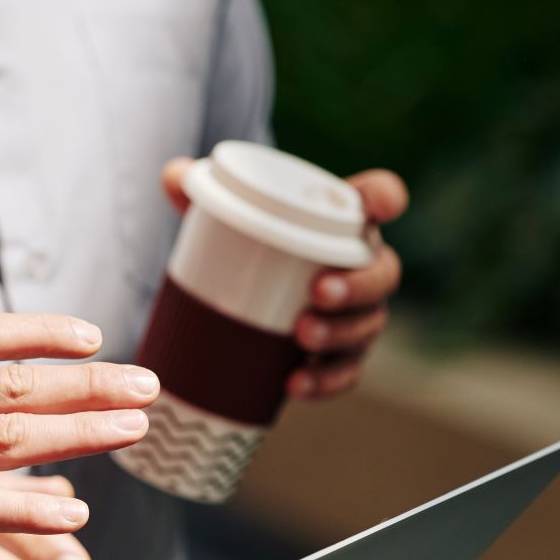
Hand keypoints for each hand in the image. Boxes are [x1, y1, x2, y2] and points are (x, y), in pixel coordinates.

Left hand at [161, 160, 409, 398]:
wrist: (253, 297)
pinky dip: (323, 381)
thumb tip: (173, 175)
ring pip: (367, 325)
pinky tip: (295, 384)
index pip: (379, 196)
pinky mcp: (340, 356)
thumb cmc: (249, 244)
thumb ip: (200, 193)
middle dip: (358, 285)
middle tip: (318, 292)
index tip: (379, 206)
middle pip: (383, 274)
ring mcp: (357, 314)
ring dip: (340, 333)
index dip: (386, 197)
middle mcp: (363, 266)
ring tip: (302, 335)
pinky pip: (345, 373)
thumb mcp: (224, 218)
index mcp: (344, 221)